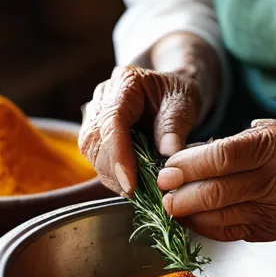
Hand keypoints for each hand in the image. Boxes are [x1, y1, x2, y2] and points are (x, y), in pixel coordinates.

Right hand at [79, 66, 201, 194]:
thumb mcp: (184, 102)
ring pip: (91, 153)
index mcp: (125, 83)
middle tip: (139, 193)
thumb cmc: (176, 94)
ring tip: (139, 189)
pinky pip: (96, 159)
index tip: (131, 184)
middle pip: (95, 140)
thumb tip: (168, 153)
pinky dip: (113, 176)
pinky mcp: (94, 134)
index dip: (118, 155)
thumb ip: (175, 125)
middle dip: (114, 172)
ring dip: (112, 176)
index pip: (112, 122)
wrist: (167, 92)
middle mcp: (102, 98)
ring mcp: (94, 116)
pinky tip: (132, 183)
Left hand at [157, 119, 275, 241]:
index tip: (167, 170)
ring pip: (218, 216)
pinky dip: (200, 225)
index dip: (188, 165)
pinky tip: (188, 217)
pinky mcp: (267, 231)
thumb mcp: (265, 133)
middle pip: (217, 191)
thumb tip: (178, 160)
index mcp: (273, 146)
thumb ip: (225, 144)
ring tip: (170, 204)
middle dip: (181, 193)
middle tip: (162, 191)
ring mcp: (273, 209)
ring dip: (186, 213)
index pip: (222, 157)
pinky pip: (225, 231)